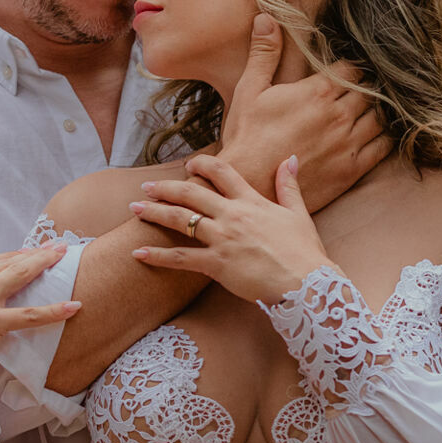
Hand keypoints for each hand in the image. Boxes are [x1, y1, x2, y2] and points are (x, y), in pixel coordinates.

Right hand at [0, 245, 80, 421]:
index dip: (14, 254)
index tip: (33, 250)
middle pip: (6, 261)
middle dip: (35, 252)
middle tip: (57, 246)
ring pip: (19, 275)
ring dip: (44, 262)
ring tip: (65, 256)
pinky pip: (28, 314)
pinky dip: (53, 310)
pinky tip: (72, 306)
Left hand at [128, 153, 331, 304]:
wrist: (306, 283)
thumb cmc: (304, 252)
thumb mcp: (298, 214)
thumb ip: (289, 186)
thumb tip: (290, 159)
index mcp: (251, 202)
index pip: (222, 173)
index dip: (201, 165)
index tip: (188, 164)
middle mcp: (232, 215)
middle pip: (191, 193)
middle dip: (166, 188)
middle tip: (147, 187)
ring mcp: (222, 239)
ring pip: (181, 220)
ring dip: (154, 212)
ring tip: (135, 208)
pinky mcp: (217, 264)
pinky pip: (181, 258)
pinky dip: (158, 255)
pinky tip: (139, 253)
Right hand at [216, 13, 390, 210]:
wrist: (249, 183)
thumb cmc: (246, 136)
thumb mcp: (250, 89)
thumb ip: (264, 53)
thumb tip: (266, 18)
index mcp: (317, 91)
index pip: (351, 69)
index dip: (349, 70)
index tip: (344, 74)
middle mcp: (338, 114)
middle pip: (369, 91)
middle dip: (364, 90)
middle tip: (356, 93)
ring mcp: (348, 142)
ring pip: (379, 117)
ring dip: (375, 112)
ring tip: (365, 113)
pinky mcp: (352, 169)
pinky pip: (382, 148)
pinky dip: (384, 138)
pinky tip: (375, 136)